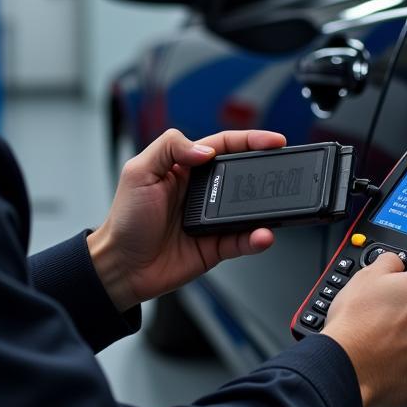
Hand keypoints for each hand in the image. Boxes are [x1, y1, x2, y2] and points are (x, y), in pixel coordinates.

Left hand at [87, 128, 286, 311]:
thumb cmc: (125, 220)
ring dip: (266, 208)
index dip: (250, 140)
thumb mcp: (138, 171)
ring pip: (249, 209)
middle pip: (243, 173)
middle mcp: (202, 191)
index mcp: (185, 166)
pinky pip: (244, 240)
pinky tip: (261, 235)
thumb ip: (170, 147)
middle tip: (285, 169)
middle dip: (266, 170)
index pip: (224, 145)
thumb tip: (206, 148)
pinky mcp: (216, 246)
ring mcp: (212, 219)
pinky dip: (256, 238)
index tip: (274, 140)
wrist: (120, 266)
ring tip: (278, 206)